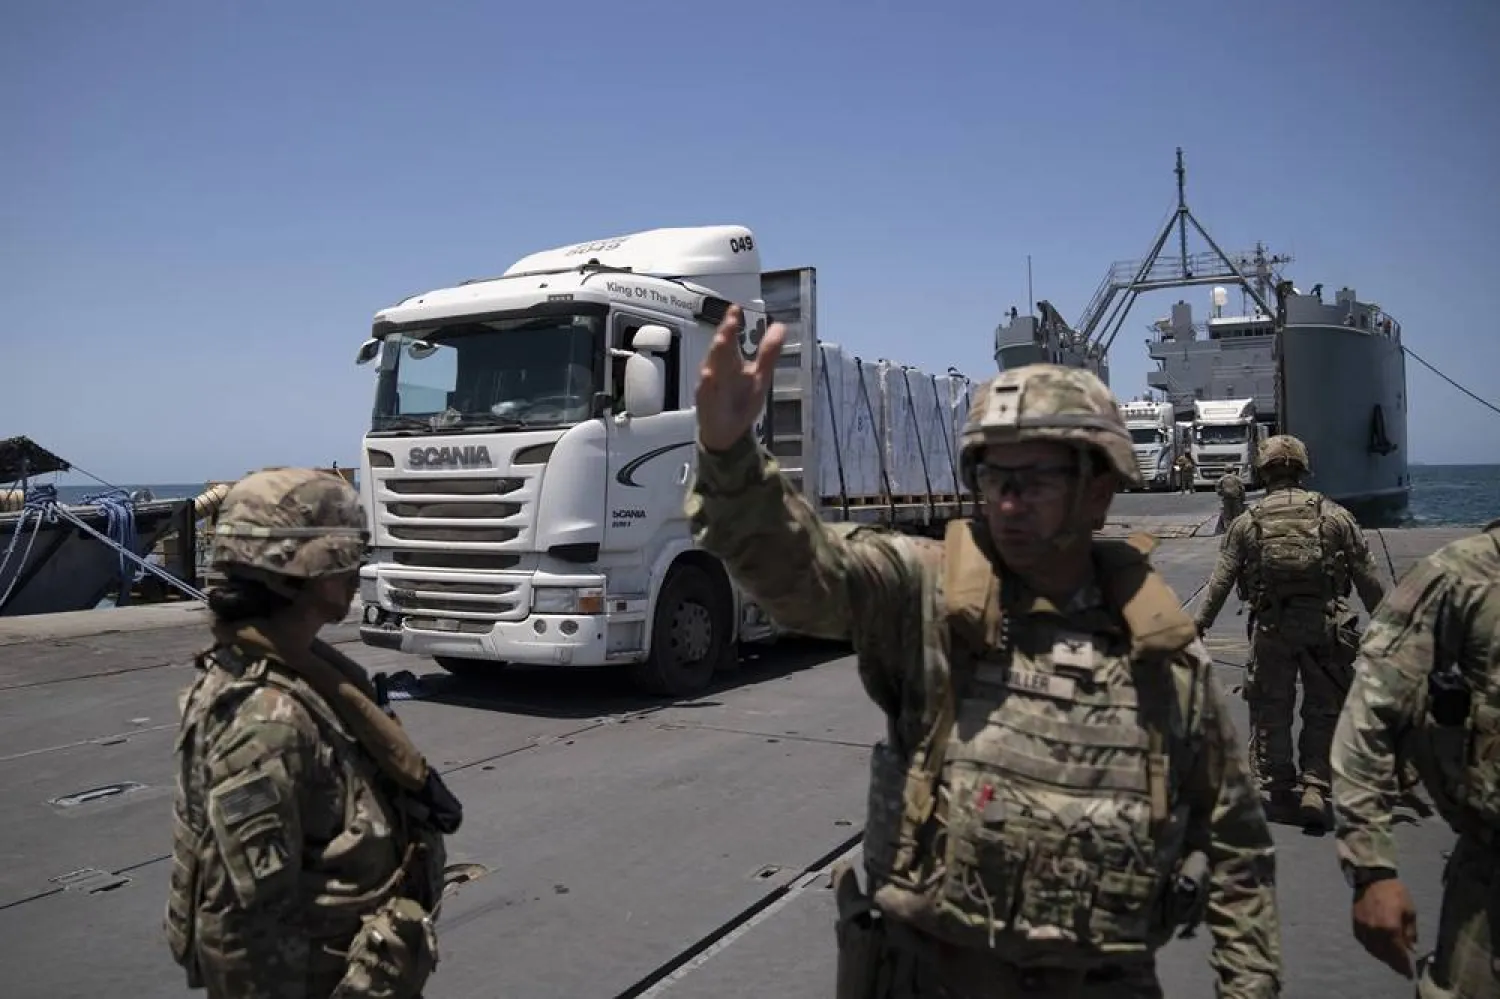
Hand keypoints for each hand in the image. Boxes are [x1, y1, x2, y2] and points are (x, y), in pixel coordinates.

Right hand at [695, 304, 785, 451]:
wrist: (728, 432)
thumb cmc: (741, 400)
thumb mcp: (761, 375)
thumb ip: (769, 352)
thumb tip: (780, 326)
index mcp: (732, 362)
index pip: (731, 338)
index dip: (732, 324)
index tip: (735, 309)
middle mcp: (719, 371)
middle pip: (721, 349)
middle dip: (725, 334)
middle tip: (730, 320)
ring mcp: (712, 386)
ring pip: (711, 367)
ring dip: (715, 354)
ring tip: (721, 340)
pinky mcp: (708, 404)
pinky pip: (705, 393)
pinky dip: (706, 385)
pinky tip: (708, 376)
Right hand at [1351, 878, 1417, 978]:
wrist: (1372, 878)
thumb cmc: (1395, 892)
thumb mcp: (1409, 911)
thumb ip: (1410, 932)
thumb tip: (1411, 948)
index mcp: (1390, 928)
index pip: (1398, 954)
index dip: (1404, 965)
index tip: (1409, 974)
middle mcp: (1375, 932)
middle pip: (1385, 955)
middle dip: (1394, 963)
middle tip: (1401, 969)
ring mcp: (1363, 928)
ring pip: (1373, 950)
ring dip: (1383, 957)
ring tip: (1391, 959)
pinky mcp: (1355, 924)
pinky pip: (1364, 942)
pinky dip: (1372, 948)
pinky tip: (1378, 947)